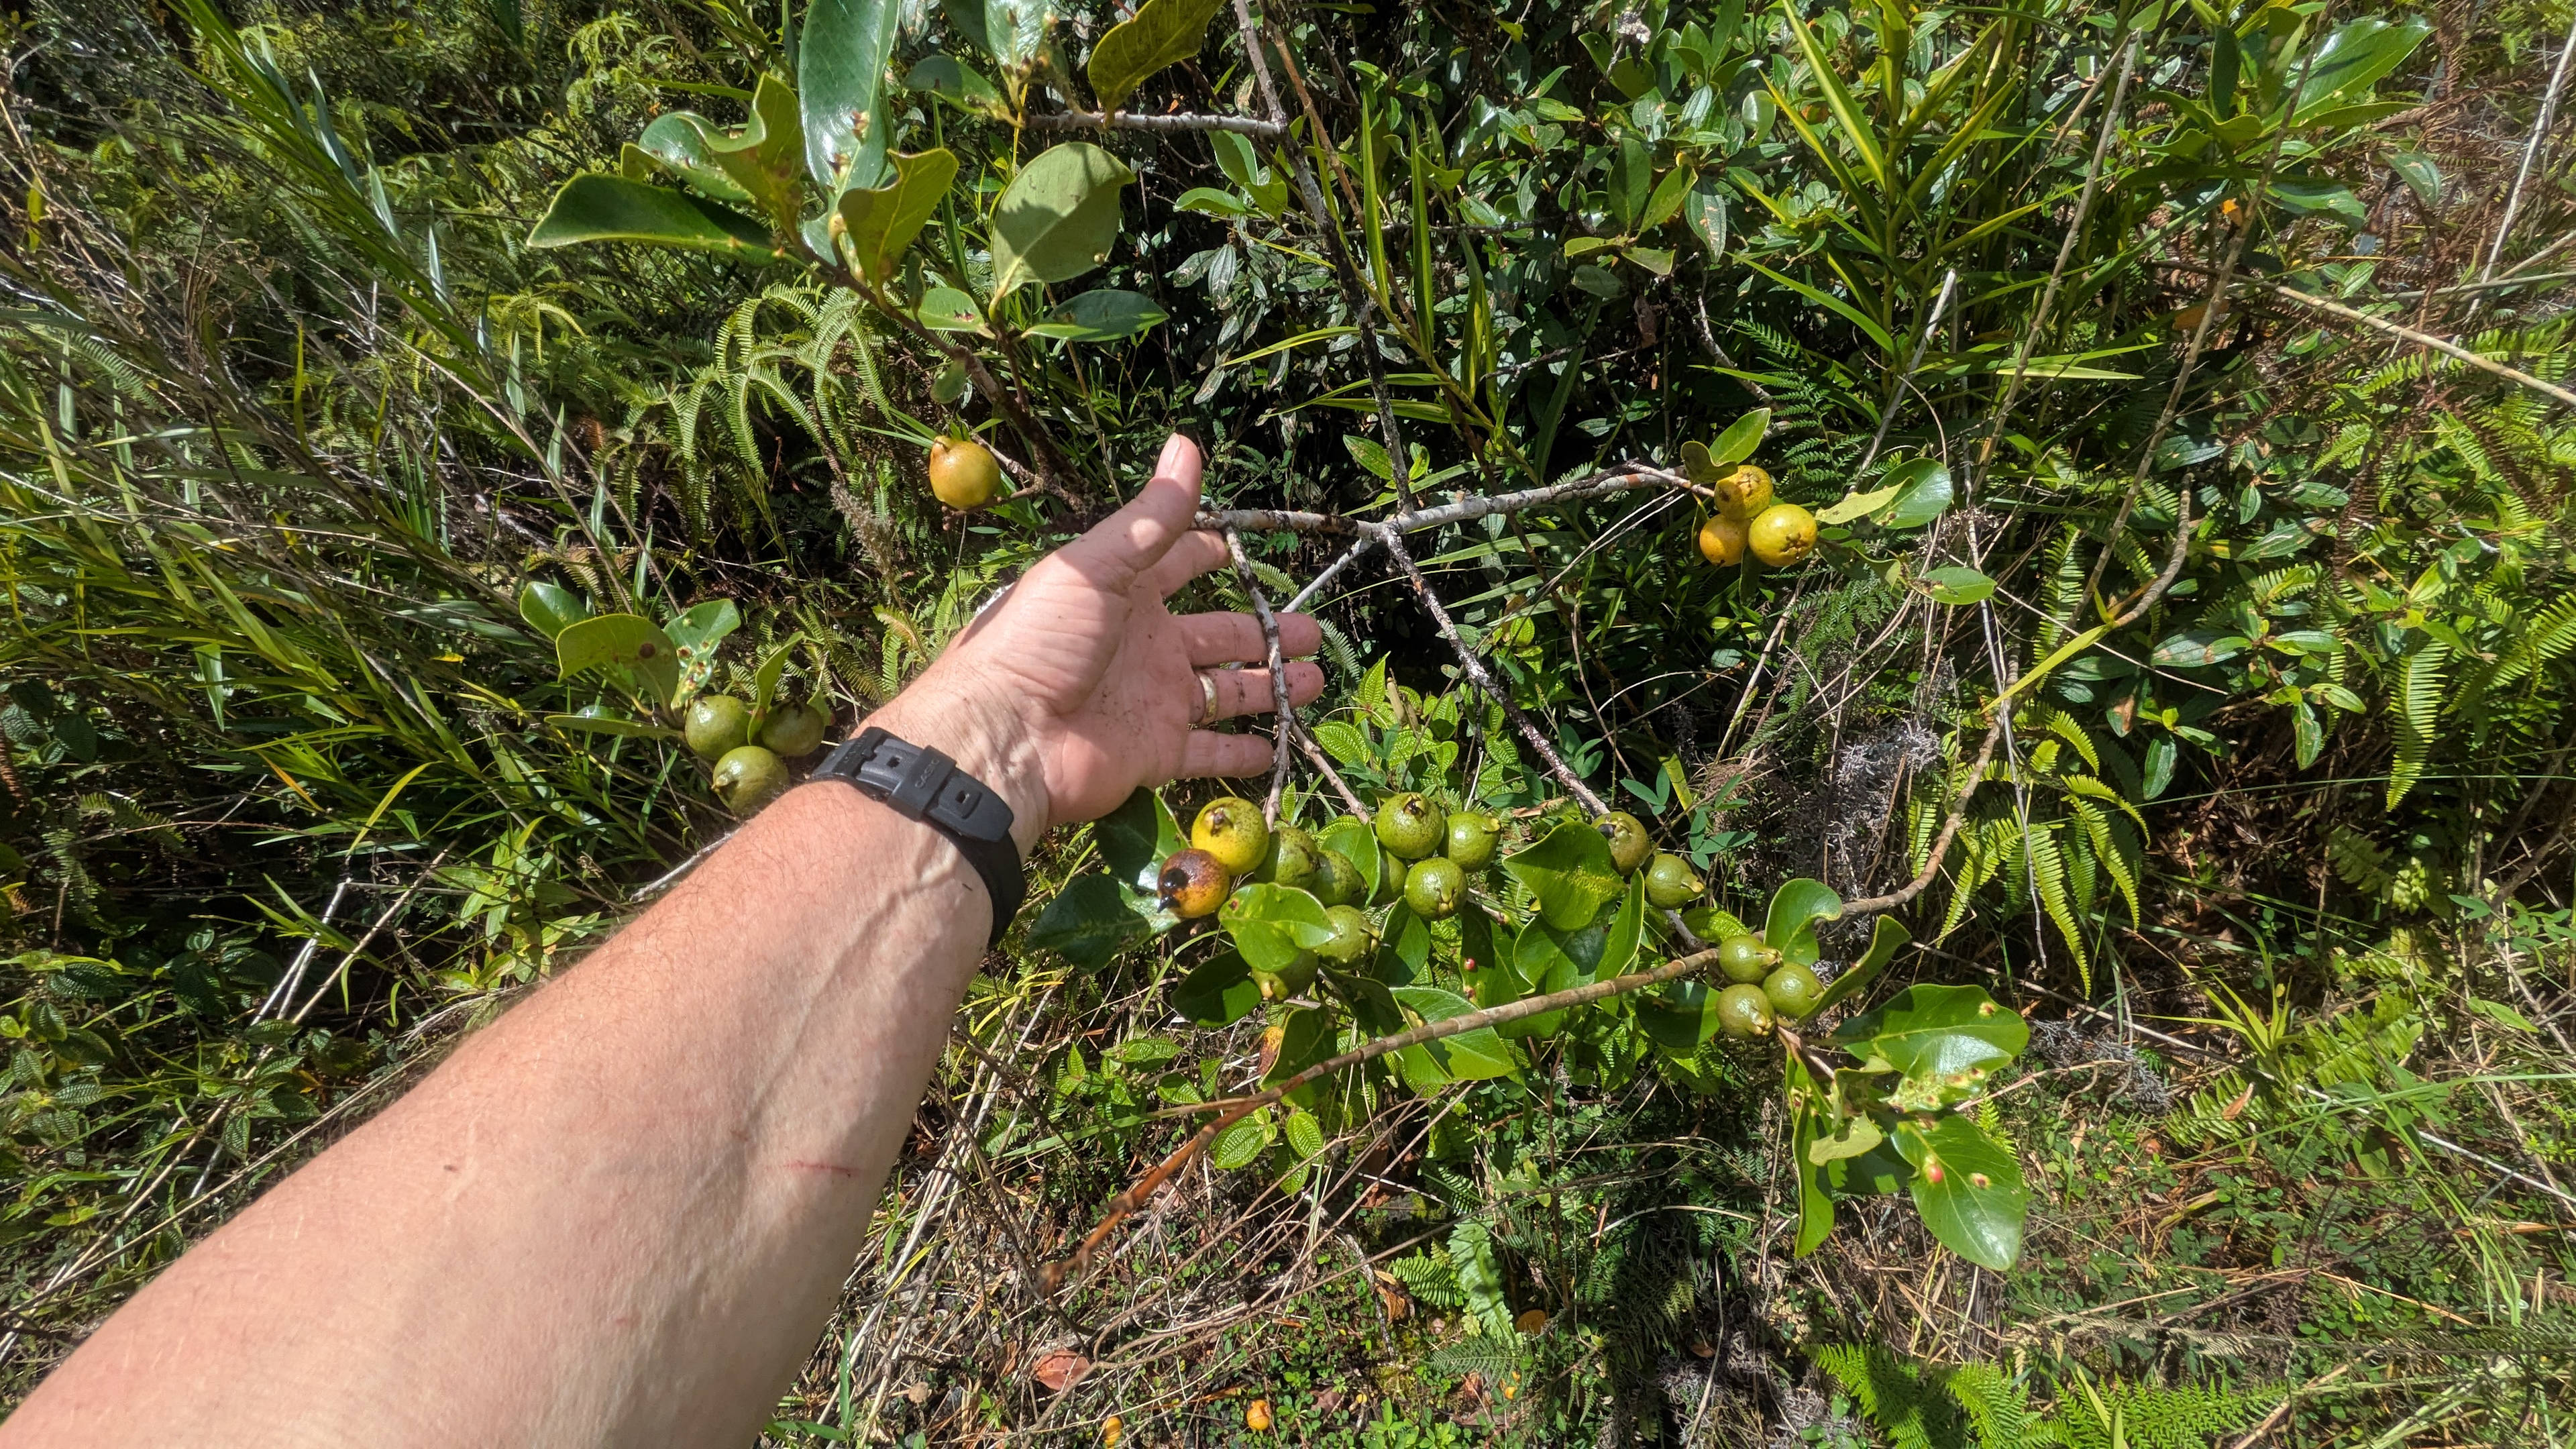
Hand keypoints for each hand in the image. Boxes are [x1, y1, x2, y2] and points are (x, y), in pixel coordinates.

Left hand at [871, 434, 1323, 850]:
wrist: (1005, 735)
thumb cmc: (1041, 640)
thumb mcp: (1095, 565)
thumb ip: (1150, 516)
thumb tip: (1185, 444)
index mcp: (1126, 595)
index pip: (1178, 565)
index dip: (1209, 554)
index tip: (1243, 548)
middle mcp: (1145, 646)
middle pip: (1218, 635)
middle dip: (1264, 632)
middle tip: (1311, 633)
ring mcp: (1152, 701)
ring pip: (1225, 692)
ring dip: (1269, 687)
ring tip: (1314, 681)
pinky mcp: (1155, 752)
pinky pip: (1209, 754)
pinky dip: (1242, 753)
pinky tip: (1276, 745)